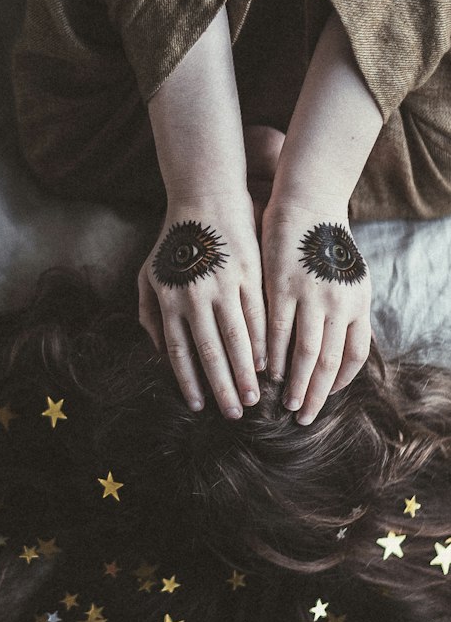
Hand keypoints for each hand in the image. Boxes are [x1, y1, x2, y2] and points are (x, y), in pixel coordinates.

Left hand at [138, 197, 266, 417]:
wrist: (204, 199)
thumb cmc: (172, 242)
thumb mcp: (149, 277)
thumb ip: (150, 316)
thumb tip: (160, 355)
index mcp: (169, 300)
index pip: (179, 351)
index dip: (189, 382)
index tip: (199, 406)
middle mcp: (194, 296)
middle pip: (209, 351)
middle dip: (222, 387)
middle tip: (235, 414)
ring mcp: (222, 285)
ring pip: (237, 338)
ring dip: (246, 372)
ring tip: (256, 397)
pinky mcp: (248, 274)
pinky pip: (257, 315)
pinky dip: (263, 342)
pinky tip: (268, 362)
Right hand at [259, 195, 371, 423]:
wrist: (307, 203)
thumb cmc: (324, 242)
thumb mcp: (348, 278)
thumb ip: (345, 313)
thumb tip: (336, 351)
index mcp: (358, 302)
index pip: (354, 356)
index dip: (339, 382)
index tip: (324, 397)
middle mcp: (340, 302)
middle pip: (329, 362)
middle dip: (315, 395)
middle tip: (302, 418)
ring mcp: (312, 294)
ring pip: (304, 352)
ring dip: (292, 383)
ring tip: (280, 403)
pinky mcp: (283, 284)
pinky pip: (277, 330)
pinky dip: (271, 355)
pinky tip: (262, 370)